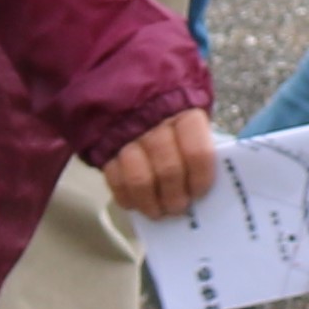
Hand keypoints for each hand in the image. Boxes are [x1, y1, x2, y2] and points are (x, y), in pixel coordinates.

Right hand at [97, 108, 219, 221]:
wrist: (131, 97)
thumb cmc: (171, 117)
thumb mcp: (191, 121)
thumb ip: (197, 146)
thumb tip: (202, 185)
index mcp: (185, 116)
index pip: (197, 153)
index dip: (200, 179)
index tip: (199, 193)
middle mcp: (156, 124)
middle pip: (168, 170)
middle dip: (175, 197)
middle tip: (178, 208)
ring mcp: (128, 137)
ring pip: (140, 180)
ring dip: (150, 203)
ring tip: (158, 212)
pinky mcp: (106, 150)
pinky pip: (115, 181)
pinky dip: (126, 197)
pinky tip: (136, 204)